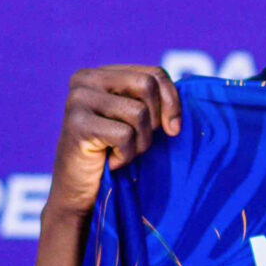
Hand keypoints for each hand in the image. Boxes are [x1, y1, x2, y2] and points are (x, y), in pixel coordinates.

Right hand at [47, 64, 180, 223]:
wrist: (78, 191)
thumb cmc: (110, 154)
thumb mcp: (134, 120)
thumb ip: (151, 100)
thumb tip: (186, 100)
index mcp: (100, 73)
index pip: (154, 74)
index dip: (172, 101)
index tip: (173, 128)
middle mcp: (85, 80)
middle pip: (147, 85)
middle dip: (154, 121)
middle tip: (138, 142)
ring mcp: (78, 100)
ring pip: (138, 113)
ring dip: (139, 143)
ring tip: (121, 153)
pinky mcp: (78, 124)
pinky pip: (125, 135)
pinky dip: (125, 156)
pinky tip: (109, 162)